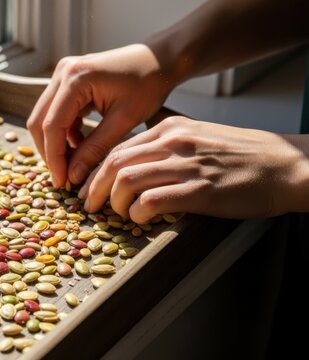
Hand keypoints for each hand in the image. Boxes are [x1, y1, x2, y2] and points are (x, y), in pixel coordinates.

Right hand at [26, 44, 175, 186]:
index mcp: (76, 79)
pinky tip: (80, 145)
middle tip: (65, 177)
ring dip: (55, 143)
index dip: (54, 158)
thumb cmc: (148, 85)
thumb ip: (95, 148)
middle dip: (50, 152)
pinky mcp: (66, 80)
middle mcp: (63, 72)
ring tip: (74, 164)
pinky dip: (63, 132)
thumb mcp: (123, 121)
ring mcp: (62, 74)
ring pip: (44, 118)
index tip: (62, 182)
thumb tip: (73, 176)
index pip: (52, 125)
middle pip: (39, 121)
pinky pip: (55, 112)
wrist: (158, 60)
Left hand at [78, 116, 308, 222]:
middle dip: (94, 186)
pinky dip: (137, 212)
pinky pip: (152, 200)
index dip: (96, 170)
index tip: (87, 186)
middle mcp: (175, 143)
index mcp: (172, 129)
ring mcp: (187, 166)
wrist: (285, 165)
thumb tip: (136, 159)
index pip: (119, 148)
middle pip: (115, 163)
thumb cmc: (242, 155)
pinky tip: (139, 218)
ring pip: (127, 180)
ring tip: (114, 214)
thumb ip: (168, 143)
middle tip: (87, 204)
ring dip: (113, 201)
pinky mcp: (200, 191)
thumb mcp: (200, 136)